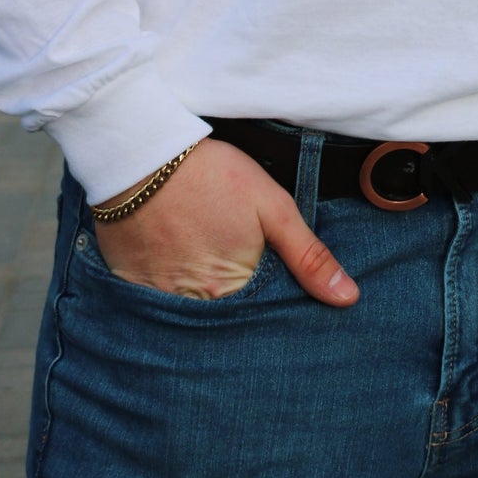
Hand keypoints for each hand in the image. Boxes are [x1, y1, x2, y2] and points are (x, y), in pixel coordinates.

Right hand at [92, 137, 358, 304]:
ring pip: (192, 316)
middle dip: (239, 313)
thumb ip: (308, 255)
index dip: (271, 311)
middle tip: (236, 273)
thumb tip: (348, 298)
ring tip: (207, 268)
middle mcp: (194, 305)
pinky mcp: (129, 286)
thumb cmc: (212, 176)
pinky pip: (156, 305)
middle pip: (225, 323)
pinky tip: (177, 265)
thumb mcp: (272, 206)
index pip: (260, 320)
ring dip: (204, 304)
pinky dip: (169, 294)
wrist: (144, 155)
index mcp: (232, 289)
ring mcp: (158, 299)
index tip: (280, 299)